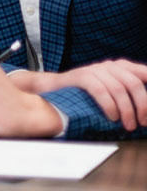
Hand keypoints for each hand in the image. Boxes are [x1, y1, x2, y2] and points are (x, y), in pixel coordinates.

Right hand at [9, 60, 146, 130]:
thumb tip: (146, 108)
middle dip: (142, 106)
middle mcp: (110, 65)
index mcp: (121, 67)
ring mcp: (95, 69)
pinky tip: (112, 117)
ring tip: (128, 125)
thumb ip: (128, 92)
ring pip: (118, 89)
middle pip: (134, 84)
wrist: (53, 88)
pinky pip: (100, 91)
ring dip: (127, 111)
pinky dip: (109, 106)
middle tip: (142, 122)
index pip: (145, 73)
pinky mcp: (81, 76)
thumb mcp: (110, 89)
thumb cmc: (85, 93)